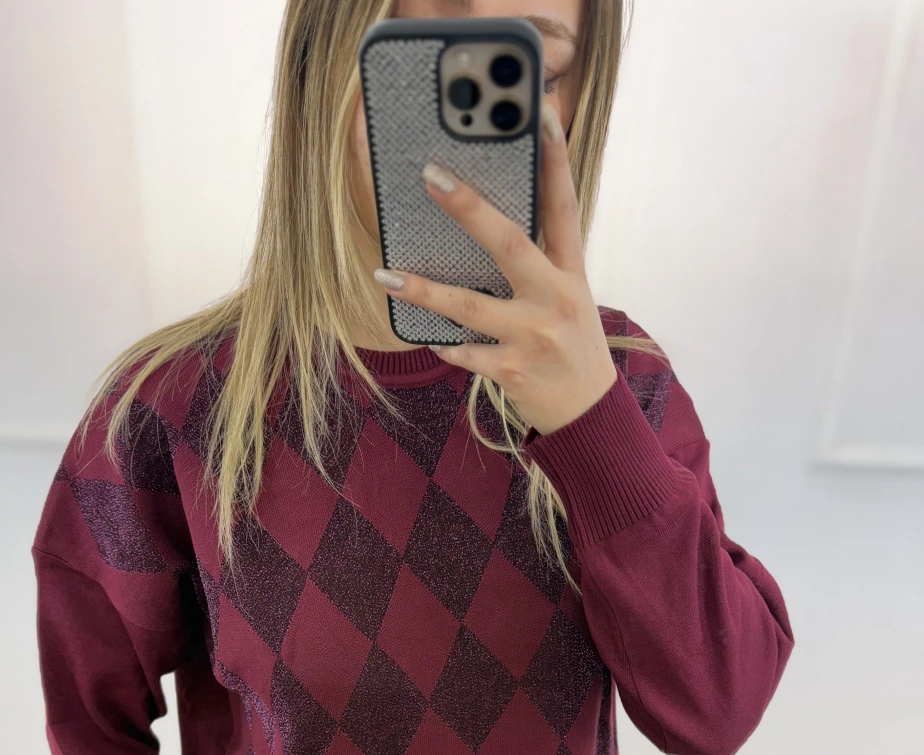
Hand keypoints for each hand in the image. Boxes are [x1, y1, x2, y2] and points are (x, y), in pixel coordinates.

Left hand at [372, 102, 618, 436]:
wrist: (589, 415)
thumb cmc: (571, 349)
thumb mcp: (569, 298)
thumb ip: (541, 263)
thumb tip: (485, 227)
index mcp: (571, 273)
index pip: (564, 207)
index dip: (555, 160)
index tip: (542, 116)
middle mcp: (555, 298)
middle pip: (509, 243)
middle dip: (470, 208)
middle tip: (432, 176)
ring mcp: (533, 335)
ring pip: (470, 305)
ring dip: (425, 290)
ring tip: (388, 275)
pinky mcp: (512, 370)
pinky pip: (464, 352)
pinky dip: (442, 343)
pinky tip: (426, 336)